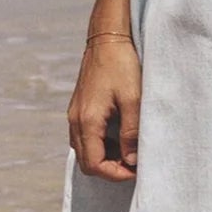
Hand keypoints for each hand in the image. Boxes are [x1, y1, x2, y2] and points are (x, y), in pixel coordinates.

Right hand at [67, 34, 141, 181]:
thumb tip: (131, 160)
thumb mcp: (133, 99)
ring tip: (130, 151)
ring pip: (84, 150)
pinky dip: (101, 144)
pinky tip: (120, 136)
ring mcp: (75, 114)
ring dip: (106, 158)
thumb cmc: (122, 65)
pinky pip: (85, 137)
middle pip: (87, 162)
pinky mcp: (79, 108)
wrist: (107, 38)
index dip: (115, 174)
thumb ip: (131, 132)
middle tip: (134, 164)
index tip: (136, 170)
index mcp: (87, 121)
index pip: (94, 164)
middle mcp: (75, 120)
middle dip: (110, 169)